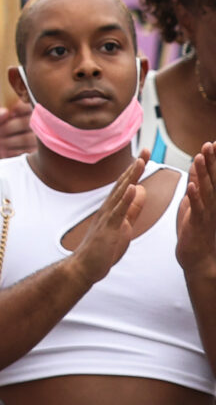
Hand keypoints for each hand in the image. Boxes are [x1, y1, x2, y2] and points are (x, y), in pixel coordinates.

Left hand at [0, 102, 35, 162]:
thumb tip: (6, 112)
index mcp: (28, 112)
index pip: (30, 106)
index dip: (19, 108)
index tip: (9, 114)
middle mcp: (38, 125)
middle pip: (27, 123)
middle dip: (7, 128)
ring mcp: (40, 140)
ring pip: (27, 139)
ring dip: (8, 141)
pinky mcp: (37, 153)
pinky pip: (26, 151)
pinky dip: (12, 151)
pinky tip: (3, 151)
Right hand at [70, 159, 152, 287]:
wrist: (86, 266)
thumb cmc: (104, 248)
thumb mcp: (124, 225)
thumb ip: (132, 208)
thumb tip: (142, 189)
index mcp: (113, 207)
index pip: (127, 184)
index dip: (136, 169)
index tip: (145, 154)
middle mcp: (109, 207)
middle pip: (124, 182)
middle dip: (136, 166)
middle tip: (146, 149)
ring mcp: (108, 216)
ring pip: (121, 192)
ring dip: (131, 176)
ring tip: (140, 161)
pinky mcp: (108, 227)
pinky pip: (119, 210)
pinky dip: (127, 198)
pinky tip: (134, 187)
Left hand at [177, 145, 215, 280]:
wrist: (200, 261)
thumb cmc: (197, 233)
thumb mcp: (195, 206)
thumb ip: (196, 188)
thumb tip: (195, 170)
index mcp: (210, 200)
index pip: (212, 176)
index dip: (213, 160)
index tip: (213, 143)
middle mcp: (212, 205)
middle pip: (212, 179)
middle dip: (211, 161)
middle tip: (210, 144)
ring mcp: (206, 214)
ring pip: (205, 190)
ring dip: (202, 174)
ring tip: (199, 157)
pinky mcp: (197, 224)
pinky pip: (196, 208)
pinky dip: (194, 196)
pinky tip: (191, 185)